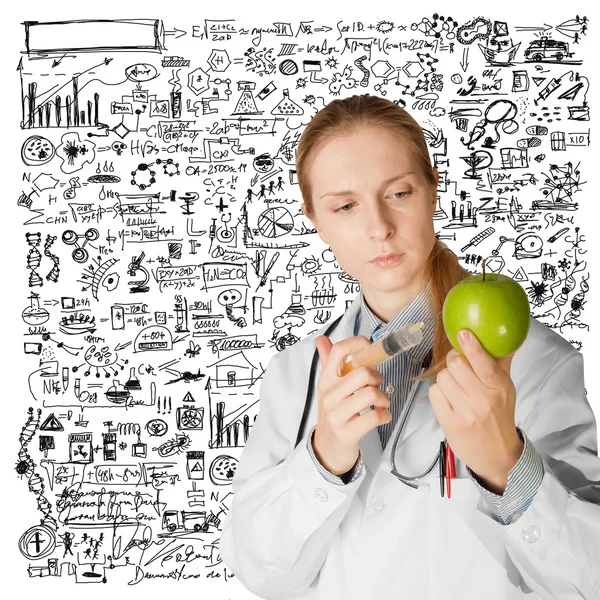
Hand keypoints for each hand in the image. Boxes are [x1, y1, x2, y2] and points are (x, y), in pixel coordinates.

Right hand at [312, 335, 391, 475]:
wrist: (326, 449)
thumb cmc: (333, 413)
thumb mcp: (328, 387)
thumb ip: (328, 362)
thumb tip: (321, 338)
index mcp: (326, 380)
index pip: (339, 351)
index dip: (358, 343)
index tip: (369, 347)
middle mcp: (329, 395)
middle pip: (363, 373)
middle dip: (378, 378)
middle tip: (377, 386)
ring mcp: (336, 415)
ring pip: (372, 394)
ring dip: (384, 399)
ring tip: (380, 403)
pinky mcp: (347, 433)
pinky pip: (375, 417)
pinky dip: (385, 415)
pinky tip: (380, 416)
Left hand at [428, 329, 523, 493]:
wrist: (498, 455)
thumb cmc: (499, 416)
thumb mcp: (506, 389)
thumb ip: (501, 362)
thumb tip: (503, 337)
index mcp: (499, 387)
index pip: (484, 363)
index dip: (472, 346)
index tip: (463, 333)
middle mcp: (482, 399)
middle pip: (455, 364)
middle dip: (454, 361)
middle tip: (458, 365)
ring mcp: (465, 412)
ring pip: (442, 377)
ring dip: (446, 378)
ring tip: (456, 387)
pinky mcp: (449, 422)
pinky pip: (434, 393)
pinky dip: (438, 392)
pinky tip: (449, 398)